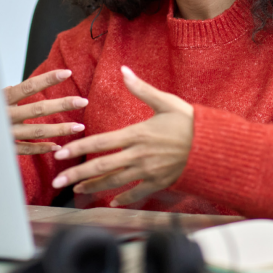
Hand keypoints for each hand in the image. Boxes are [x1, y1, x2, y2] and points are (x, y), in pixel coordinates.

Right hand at [4, 69, 87, 154]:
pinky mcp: (6, 147)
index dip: (48, 79)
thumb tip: (19, 87)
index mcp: (4, 99)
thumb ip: (8, 94)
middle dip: (63, 105)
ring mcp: (6, 132)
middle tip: (82, 101)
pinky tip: (57, 146)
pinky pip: (27, 149)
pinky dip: (42, 148)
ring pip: (37, 131)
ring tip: (78, 127)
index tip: (67, 73)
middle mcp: (6, 115)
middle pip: (38, 109)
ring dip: (60, 129)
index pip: (29, 86)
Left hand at [50, 66, 193, 206]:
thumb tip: (124, 70)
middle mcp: (138, 155)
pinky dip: (124, 198)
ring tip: (77, 192)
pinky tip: (113, 202)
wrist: (214, 145)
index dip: (77, 148)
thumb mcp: (165, 101)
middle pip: (101, 167)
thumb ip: (141, 88)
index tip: (60, 153)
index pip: (99, 142)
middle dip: (78, 175)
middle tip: (58, 181)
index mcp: (136, 134)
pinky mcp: (160, 182)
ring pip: (115, 182)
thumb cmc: (189, 121)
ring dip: (94, 188)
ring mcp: (148, 171)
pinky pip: (137, 193)